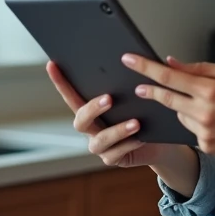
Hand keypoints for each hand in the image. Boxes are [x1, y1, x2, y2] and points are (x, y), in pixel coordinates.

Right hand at [46, 61, 184, 168]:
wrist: (162, 141)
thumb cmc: (149, 113)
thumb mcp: (144, 95)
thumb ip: (140, 78)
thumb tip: (148, 57)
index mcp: (93, 109)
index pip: (72, 94)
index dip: (60, 82)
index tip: (52, 64)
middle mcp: (92, 127)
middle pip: (80, 120)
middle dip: (93, 108)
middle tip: (110, 98)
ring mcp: (101, 145)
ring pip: (100, 140)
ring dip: (117, 130)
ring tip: (136, 122)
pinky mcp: (114, 158)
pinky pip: (116, 154)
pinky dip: (129, 144)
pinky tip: (141, 138)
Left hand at [122, 54, 214, 162]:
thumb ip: (204, 68)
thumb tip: (174, 64)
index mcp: (211, 89)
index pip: (169, 76)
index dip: (145, 67)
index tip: (129, 60)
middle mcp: (204, 111)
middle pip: (165, 98)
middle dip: (150, 91)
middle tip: (139, 87)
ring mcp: (203, 131)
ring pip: (179, 114)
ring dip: (183, 107)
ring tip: (211, 106)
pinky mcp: (205, 145)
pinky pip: (191, 129)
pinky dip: (196, 122)